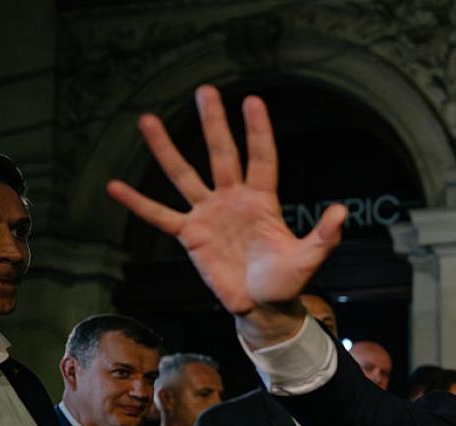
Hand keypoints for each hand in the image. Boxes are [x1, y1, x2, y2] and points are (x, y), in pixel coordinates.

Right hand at [106, 85, 344, 346]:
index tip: (253, 100)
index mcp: (262, 201)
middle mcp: (233, 199)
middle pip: (221, 154)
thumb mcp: (308, 258)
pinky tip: (114, 186)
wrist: (261, 305)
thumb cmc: (286, 280)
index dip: (258, 131)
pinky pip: (160, 216)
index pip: (262, 158)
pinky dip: (138, 204)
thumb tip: (341, 211)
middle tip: (205, 90)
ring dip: (166, 149)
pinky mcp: (190, 235)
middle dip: (214, 123)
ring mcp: (208, 214)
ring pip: (184, 175)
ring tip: (148, 119)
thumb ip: (324, 235)